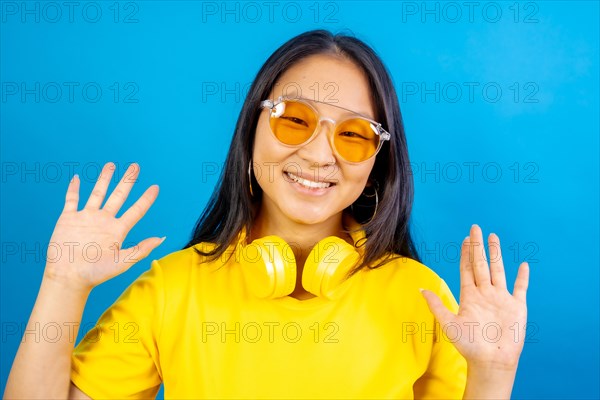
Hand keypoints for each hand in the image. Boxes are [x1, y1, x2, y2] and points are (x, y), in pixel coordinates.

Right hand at [44, 162, 163, 291]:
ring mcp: (87, 218)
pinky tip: (77, 178)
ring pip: (97, 193)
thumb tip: (162, 238)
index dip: (146, 199)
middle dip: (127, 181)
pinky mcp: (69, 219)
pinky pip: (71, 200)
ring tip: (111, 165)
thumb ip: (142, 249)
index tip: (156, 187)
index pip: (136, 210)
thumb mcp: (123, 261)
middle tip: (135, 166)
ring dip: (104, 179)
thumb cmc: (96, 274)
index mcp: (118, 230)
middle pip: (119, 195)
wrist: (69, 277)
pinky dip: (73, 189)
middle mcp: (104, 221)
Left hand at [421, 224, 529, 369]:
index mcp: (469, 295)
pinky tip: (523, 265)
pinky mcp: (517, 307)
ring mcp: (501, 299)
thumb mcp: (448, 324)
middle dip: (478, 246)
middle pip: (481, 264)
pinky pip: (520, 288)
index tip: (465, 238)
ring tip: (494, 237)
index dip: (466, 253)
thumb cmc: (468, 345)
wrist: (490, 361)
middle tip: (476, 228)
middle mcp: (485, 293)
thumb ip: (436, 305)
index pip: (467, 269)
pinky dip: (522, 277)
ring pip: (498, 270)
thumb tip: (420, 289)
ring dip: (497, 254)